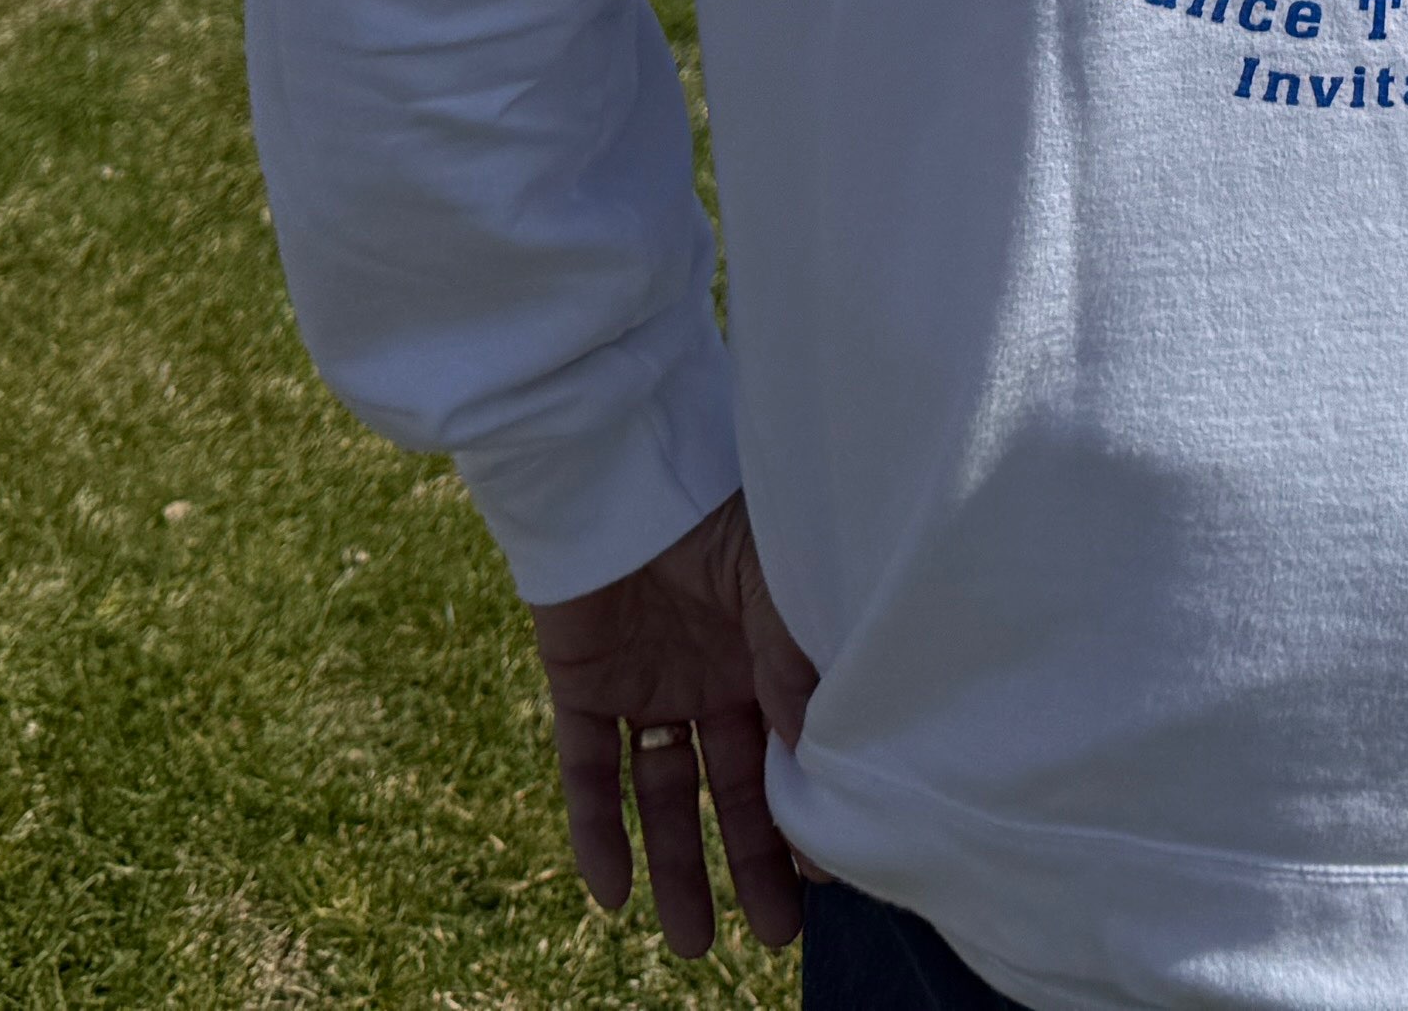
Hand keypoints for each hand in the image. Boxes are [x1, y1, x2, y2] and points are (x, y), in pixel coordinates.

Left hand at [531, 492, 815, 954]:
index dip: (801, 816)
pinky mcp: (582, 684)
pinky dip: (597, 830)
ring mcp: (648, 682)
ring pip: (666, 792)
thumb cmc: (717, 512)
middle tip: (772, 937)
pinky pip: (588, 769)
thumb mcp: (778, 596)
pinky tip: (609, 894)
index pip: (788, 753)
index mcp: (768, 654)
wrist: (617, 464)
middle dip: (753, 862)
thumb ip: (794, 680)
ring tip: (690, 943)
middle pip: (733, 788)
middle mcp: (713, 676)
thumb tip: (821, 782)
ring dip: (676, 866)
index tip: (824, 882)